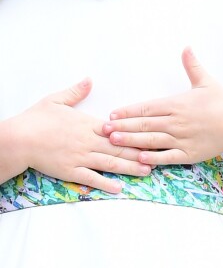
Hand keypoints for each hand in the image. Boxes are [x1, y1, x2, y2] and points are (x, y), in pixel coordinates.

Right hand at [3, 79, 151, 192]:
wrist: (18, 139)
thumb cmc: (36, 119)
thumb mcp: (57, 100)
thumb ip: (76, 91)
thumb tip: (89, 79)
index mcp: (89, 124)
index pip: (119, 130)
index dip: (137, 133)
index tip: (153, 134)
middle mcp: (89, 141)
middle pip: (120, 147)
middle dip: (141, 152)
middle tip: (159, 156)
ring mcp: (81, 157)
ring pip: (110, 163)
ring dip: (130, 168)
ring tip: (147, 171)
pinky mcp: (70, 171)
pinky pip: (91, 178)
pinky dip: (106, 183)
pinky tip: (119, 188)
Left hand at [104, 48, 222, 173]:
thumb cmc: (222, 103)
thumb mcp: (206, 81)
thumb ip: (192, 66)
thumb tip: (186, 46)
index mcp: (178, 104)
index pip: (147, 107)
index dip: (128, 111)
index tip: (113, 113)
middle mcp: (176, 122)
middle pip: (144, 124)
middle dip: (122, 126)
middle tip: (103, 129)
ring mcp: (182, 139)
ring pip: (151, 140)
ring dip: (131, 141)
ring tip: (113, 141)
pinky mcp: (188, 154)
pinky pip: (167, 157)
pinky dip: (153, 159)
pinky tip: (139, 159)